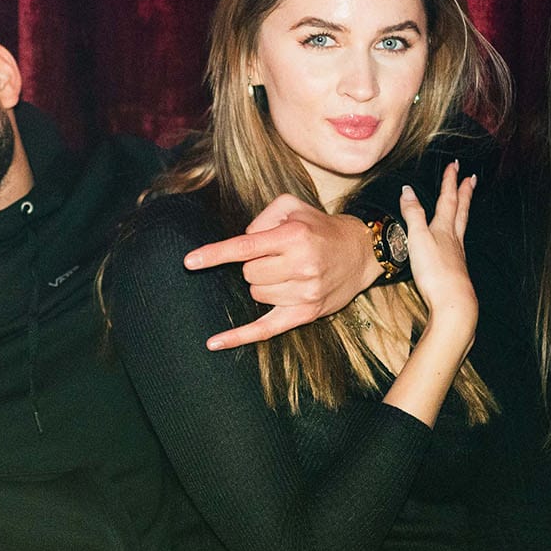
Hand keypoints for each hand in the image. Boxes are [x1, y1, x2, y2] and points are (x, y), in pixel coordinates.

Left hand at [182, 193, 377, 350]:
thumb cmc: (320, 227)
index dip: (215, 255)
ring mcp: (304, 293)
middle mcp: (300, 265)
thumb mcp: (293, 207)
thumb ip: (262, 217)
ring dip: (262, 284)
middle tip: (275, 257)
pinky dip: (238, 337)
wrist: (361, 253)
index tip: (189, 262)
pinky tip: (214, 343)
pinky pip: (265, 329)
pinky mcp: (306, 314)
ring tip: (286, 273)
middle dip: (254, 265)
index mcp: (294, 237)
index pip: (245, 247)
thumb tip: (241, 245)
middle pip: (249, 273)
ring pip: (256, 294)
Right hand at [399, 161, 475, 342]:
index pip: (447, 199)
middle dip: (464, 192)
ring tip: (467, 201)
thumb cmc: (435, 271)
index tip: (454, 165)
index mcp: (444, 228)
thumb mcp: (418, 238)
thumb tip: (407, 190)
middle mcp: (454, 238)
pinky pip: (458, 241)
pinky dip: (458, 231)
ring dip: (464, 209)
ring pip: (462, 225)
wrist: (452, 301)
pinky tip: (456, 237)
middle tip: (471, 178)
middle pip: (460, 210)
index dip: (450, 181)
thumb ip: (412, 214)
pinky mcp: (455, 267)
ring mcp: (457, 253)